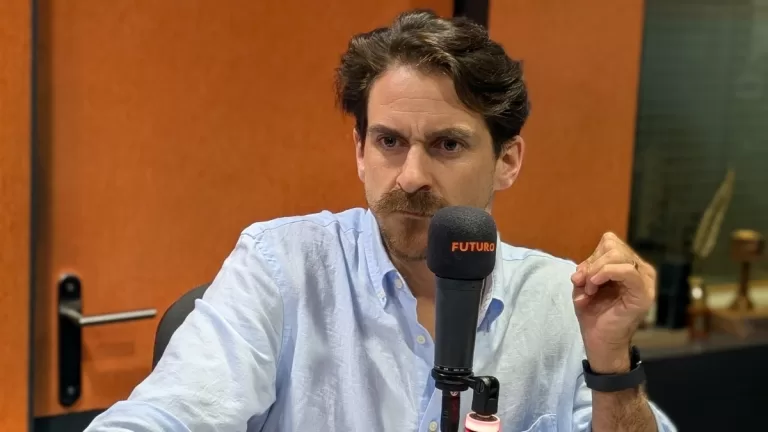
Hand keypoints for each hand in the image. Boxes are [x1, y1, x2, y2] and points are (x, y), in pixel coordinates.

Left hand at [571, 232, 655, 372]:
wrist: (600, 341)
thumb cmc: (594, 313)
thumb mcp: (584, 285)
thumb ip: (585, 270)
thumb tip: (582, 269)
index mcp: (629, 266)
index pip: (610, 242)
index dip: (592, 256)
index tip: (582, 276)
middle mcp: (641, 270)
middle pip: (613, 246)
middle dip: (591, 264)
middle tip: (583, 284)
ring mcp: (645, 281)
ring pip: (618, 255)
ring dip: (595, 271)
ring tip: (589, 290)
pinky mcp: (643, 293)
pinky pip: (626, 270)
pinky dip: (604, 273)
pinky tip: (594, 287)